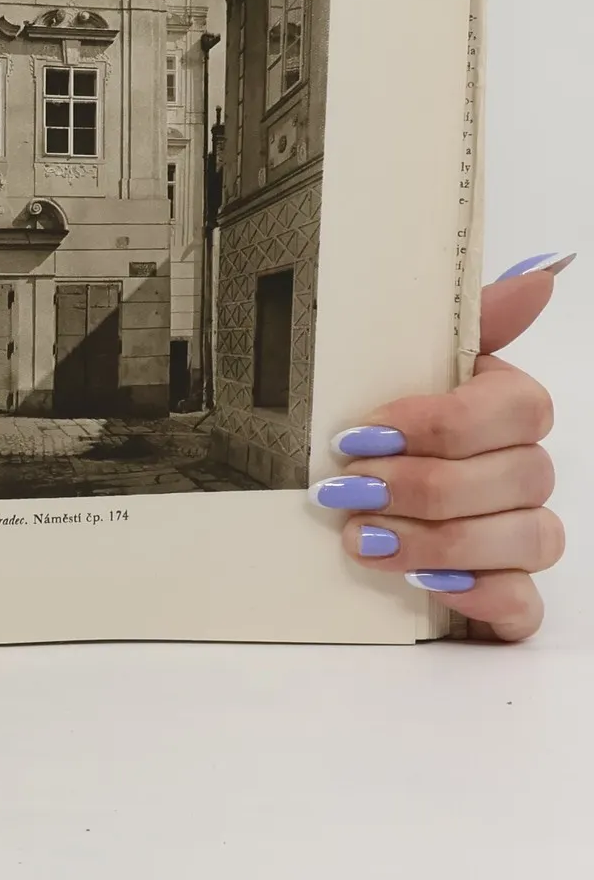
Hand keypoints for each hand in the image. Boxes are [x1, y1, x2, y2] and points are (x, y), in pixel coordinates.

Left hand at [317, 257, 569, 640]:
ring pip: (526, 540)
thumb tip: (543, 273)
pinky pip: (525, 606)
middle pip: (520, 478)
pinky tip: (429, 584)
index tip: (361, 435)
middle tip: (349, 491)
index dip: (441, 424)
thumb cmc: (375, 422)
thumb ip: (467, 317)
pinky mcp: (506, 593)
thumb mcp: (396, 360)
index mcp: (504, 408)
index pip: (519, 409)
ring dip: (439, 541)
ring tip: (362, 538)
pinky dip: (482, 596)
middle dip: (425, 487)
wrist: (335, 495)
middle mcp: (523, 470)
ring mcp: (521, 534)